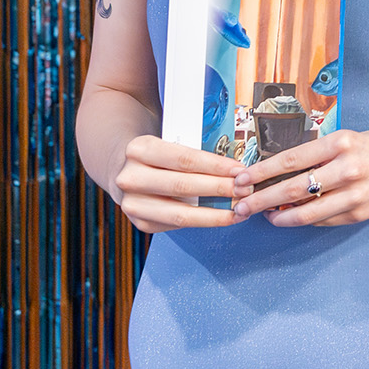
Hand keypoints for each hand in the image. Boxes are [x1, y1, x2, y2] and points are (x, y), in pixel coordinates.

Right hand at [113, 135, 251, 233]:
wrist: (122, 168)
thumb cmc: (156, 155)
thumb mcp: (167, 143)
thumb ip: (193, 153)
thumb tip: (234, 168)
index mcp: (139, 150)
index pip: (185, 159)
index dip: (216, 166)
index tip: (239, 170)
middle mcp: (131, 178)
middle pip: (184, 186)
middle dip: (220, 189)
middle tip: (245, 191)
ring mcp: (132, 203)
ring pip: (181, 213)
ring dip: (215, 213)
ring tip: (239, 210)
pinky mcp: (140, 222)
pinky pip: (177, 225)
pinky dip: (203, 222)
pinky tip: (221, 218)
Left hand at [232, 128, 368, 226]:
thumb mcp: (345, 138)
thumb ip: (316, 154)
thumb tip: (276, 173)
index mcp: (340, 143)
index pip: (291, 159)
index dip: (262, 172)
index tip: (241, 180)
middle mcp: (347, 168)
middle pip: (293, 189)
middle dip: (261, 199)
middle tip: (241, 205)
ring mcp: (355, 194)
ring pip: (307, 212)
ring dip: (280, 216)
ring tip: (264, 215)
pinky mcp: (360, 213)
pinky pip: (324, 221)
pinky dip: (303, 221)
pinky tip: (291, 218)